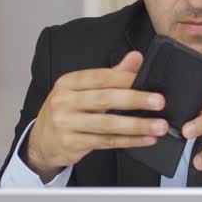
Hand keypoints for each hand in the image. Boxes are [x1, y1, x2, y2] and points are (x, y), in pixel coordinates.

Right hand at [24, 51, 167, 180]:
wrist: (42, 141)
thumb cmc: (66, 111)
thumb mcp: (81, 90)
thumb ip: (111, 75)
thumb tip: (136, 57)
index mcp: (68, 82)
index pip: (100, 76)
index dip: (126, 78)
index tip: (148, 81)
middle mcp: (64, 101)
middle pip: (105, 99)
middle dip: (136, 100)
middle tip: (159, 102)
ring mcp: (66, 123)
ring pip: (107, 124)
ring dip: (137, 125)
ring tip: (158, 126)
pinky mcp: (71, 143)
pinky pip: (106, 142)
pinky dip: (129, 141)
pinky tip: (145, 139)